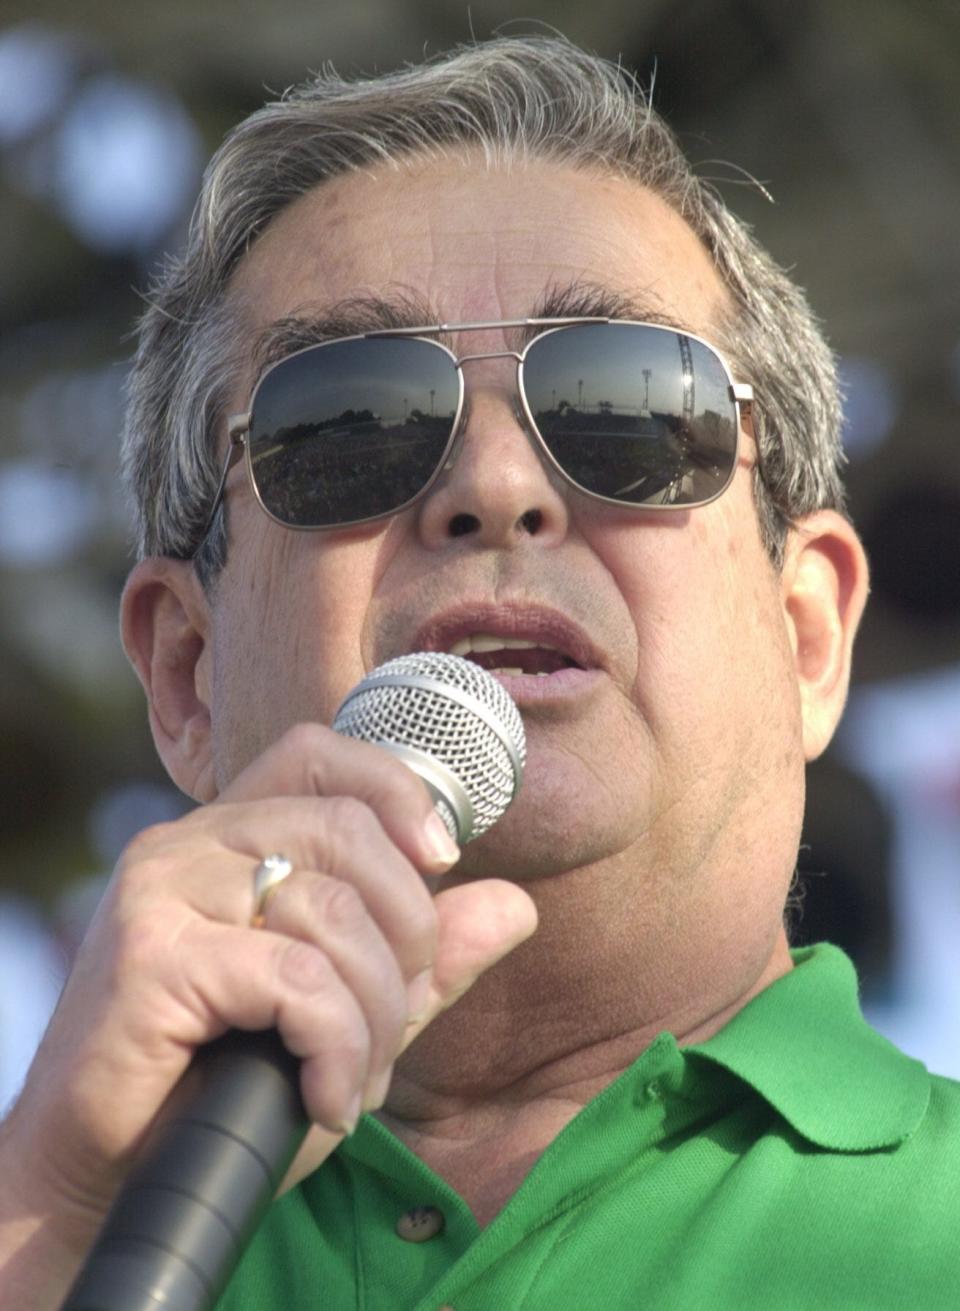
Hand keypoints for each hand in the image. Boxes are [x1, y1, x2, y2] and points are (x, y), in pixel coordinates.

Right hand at [0, 724, 535, 1305]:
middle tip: (396, 1017)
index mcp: (227, 838)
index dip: (396, 789)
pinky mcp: (153, 957)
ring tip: (354, 1078)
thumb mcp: (346, 1017)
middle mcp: (188, 844)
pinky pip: (296, 978)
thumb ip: (424, 962)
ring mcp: (163, 892)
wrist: (105, 1180)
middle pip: (346, 830)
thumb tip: (519, 905)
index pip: (319, 751)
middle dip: (408, 931)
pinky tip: (325, 1100)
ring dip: (375, 1015)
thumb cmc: (223, 1091)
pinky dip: (336, 1047)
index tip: (443, 858)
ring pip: (331, 911)